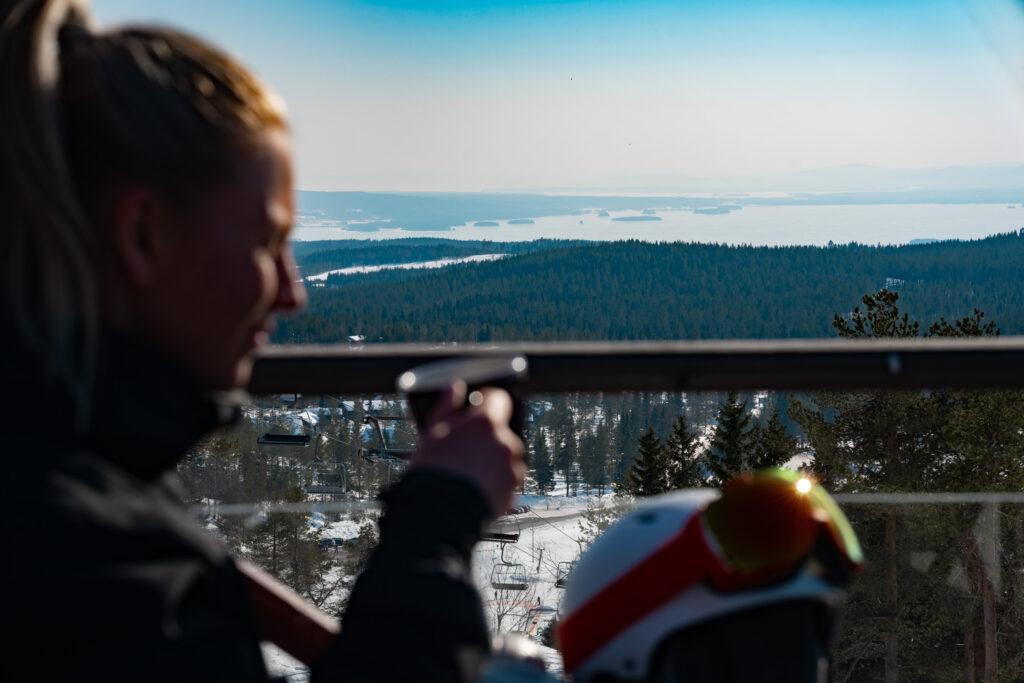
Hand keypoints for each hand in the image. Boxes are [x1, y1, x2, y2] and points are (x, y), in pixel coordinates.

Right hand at [409, 381, 524, 516]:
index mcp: (485, 423)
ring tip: (467, 473)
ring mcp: (512, 466)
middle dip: (486, 436)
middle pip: (501, 429)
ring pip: (504, 454)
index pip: (498, 398)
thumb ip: (446, 406)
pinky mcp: (514, 489)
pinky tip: (474, 487)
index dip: (486, 400)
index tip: (476, 406)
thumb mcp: (431, 435)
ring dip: (492, 458)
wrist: (440, 518)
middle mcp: (505, 441)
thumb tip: (453, 387)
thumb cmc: (432, 473)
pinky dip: (495, 479)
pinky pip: (507, 477)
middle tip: (464, 449)